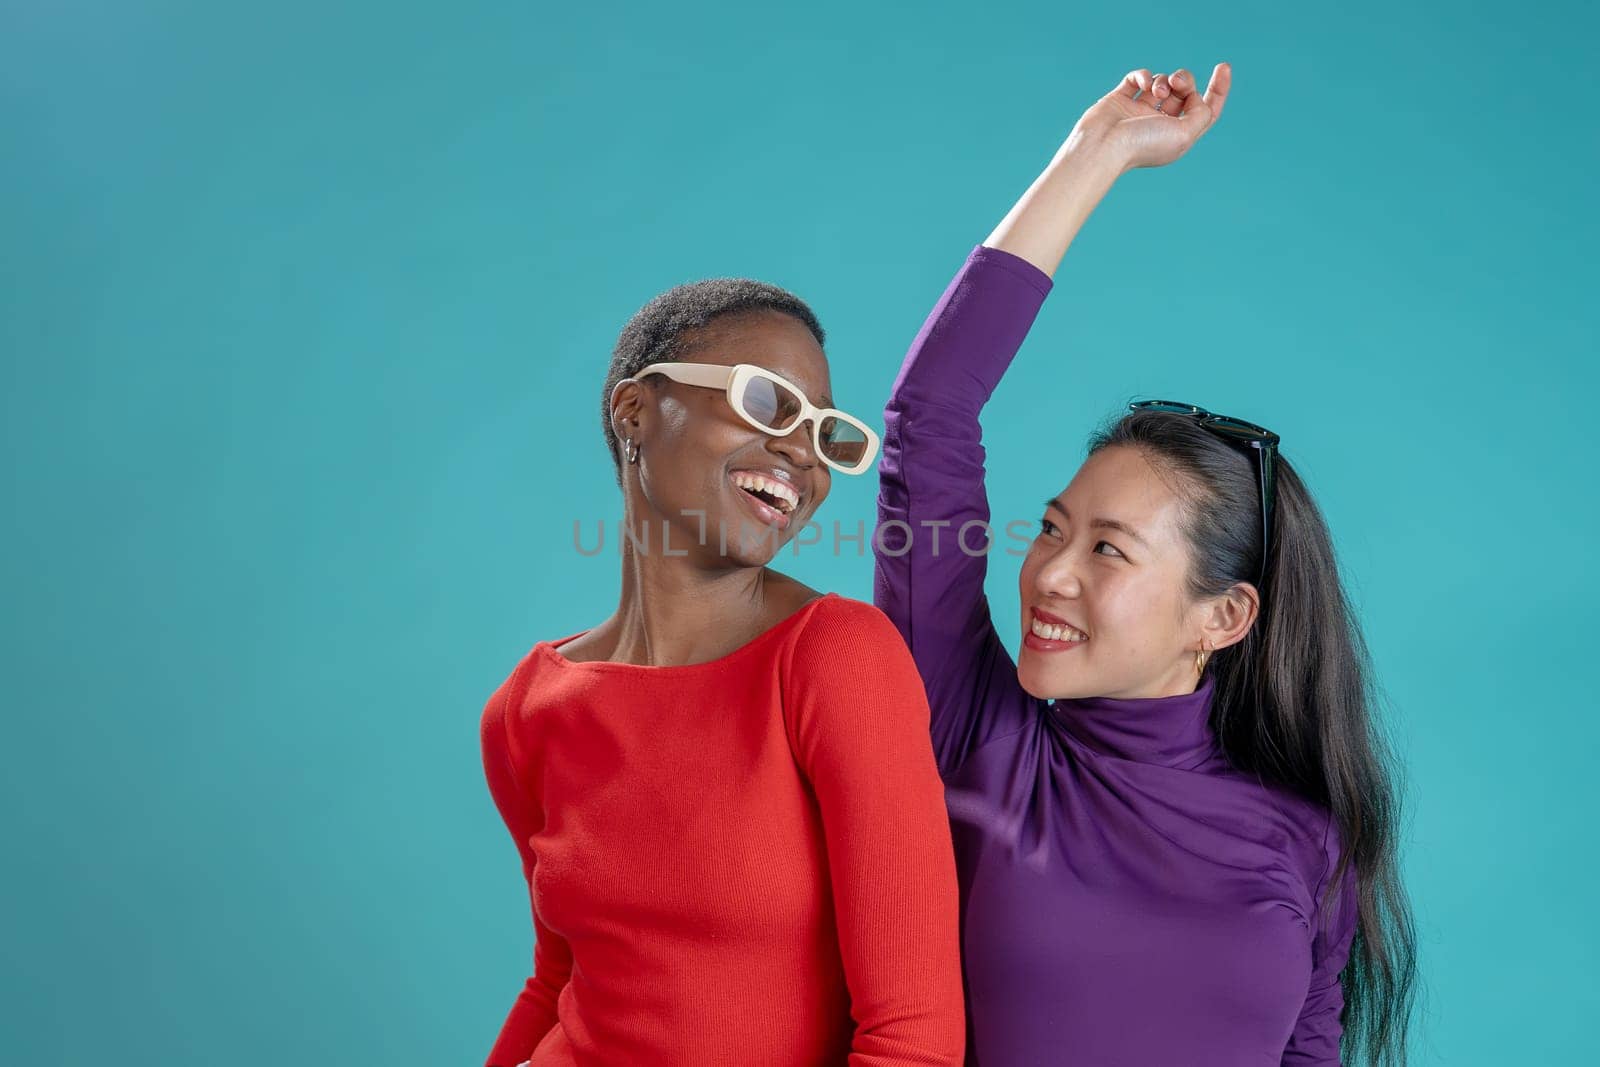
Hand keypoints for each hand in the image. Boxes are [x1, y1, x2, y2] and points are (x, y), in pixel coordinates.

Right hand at [1070, 63, 1231, 171]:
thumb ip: (1202, 113)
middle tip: (1178, 84)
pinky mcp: (1120, 100)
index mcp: (1178, 136)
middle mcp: (1160, 124)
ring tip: (1157, 90)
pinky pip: (1137, 79)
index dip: (1218, 89)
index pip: (1206, 110)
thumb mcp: (1185, 134)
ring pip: (1162, 83)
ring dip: (1164, 80)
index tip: (1223, 67)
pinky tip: (1142, 83)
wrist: (1102, 147)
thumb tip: (1195, 97)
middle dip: (1185, 80)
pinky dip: (1142, 76)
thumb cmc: (1142, 145)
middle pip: (1185, 92)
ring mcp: (1139, 111)